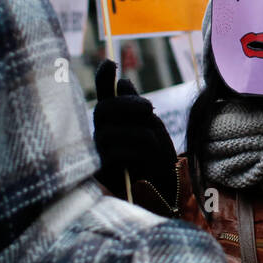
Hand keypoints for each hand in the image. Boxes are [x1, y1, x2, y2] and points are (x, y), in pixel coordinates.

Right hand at [93, 59, 177, 200]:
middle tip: (151, 107)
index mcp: (113, 123)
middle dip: (127, 104)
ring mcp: (97, 154)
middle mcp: (100, 135)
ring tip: (156, 148)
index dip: (102, 78)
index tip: (110, 61)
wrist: (165, 201)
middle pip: (103, 109)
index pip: (103, 96)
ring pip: (112, 130)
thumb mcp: (153, 132)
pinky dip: (137, 153)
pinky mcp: (100, 172)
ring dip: (140, 134)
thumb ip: (138, 111)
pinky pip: (117, 150)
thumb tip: (122, 83)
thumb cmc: (158, 165)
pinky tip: (146, 164)